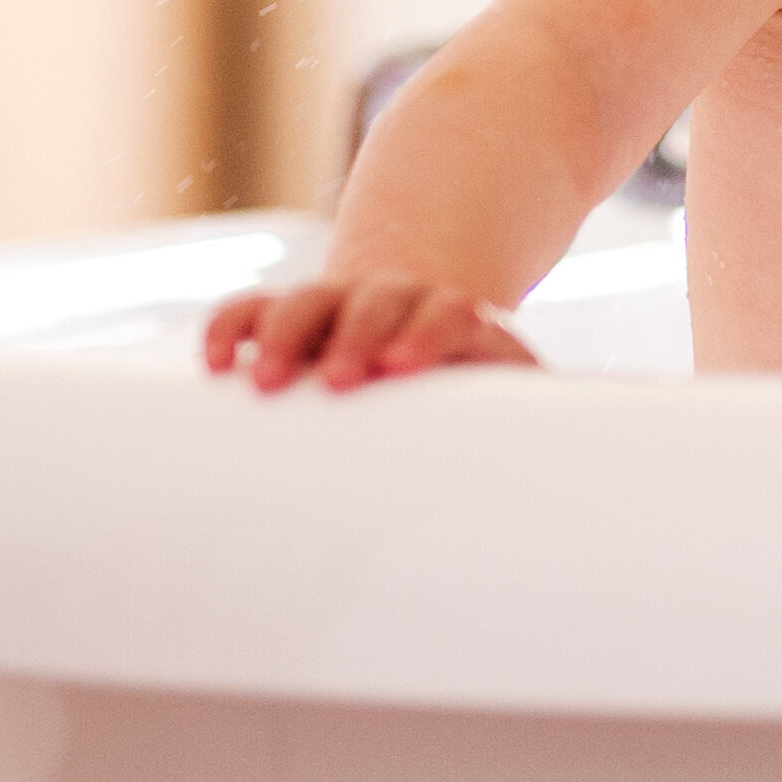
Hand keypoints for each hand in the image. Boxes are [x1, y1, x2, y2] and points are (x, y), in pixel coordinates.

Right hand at [203, 275, 542, 391]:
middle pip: (376, 303)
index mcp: (456, 316)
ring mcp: (340, 301)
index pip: (448, 313)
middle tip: (337, 382)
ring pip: (310, 299)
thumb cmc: (468, 387)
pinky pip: (255, 307)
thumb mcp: (504, 397)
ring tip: (264, 383)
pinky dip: (233, 327)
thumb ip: (528, 425)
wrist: (422, 324)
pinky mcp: (292, 313)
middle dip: (356, 337)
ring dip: (286, 334)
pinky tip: (214, 364)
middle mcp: (397, 301)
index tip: (404, 367)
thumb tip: (567, 482)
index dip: (427, 333)